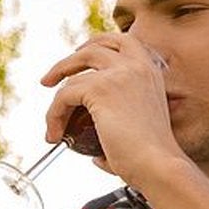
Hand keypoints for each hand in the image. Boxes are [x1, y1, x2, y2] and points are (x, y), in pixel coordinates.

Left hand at [39, 33, 175, 183]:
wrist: (158, 166)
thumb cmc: (151, 160)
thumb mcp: (139, 131)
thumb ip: (120, 130)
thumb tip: (98, 155)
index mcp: (150, 71)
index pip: (122, 41)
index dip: (97, 44)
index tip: (79, 55)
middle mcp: (137, 66)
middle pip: (94, 48)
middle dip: (68, 60)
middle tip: (50, 78)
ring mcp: (118, 74)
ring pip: (73, 74)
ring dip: (56, 98)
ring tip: (51, 122)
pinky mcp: (99, 89)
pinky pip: (64, 95)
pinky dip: (53, 114)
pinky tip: (55, 134)